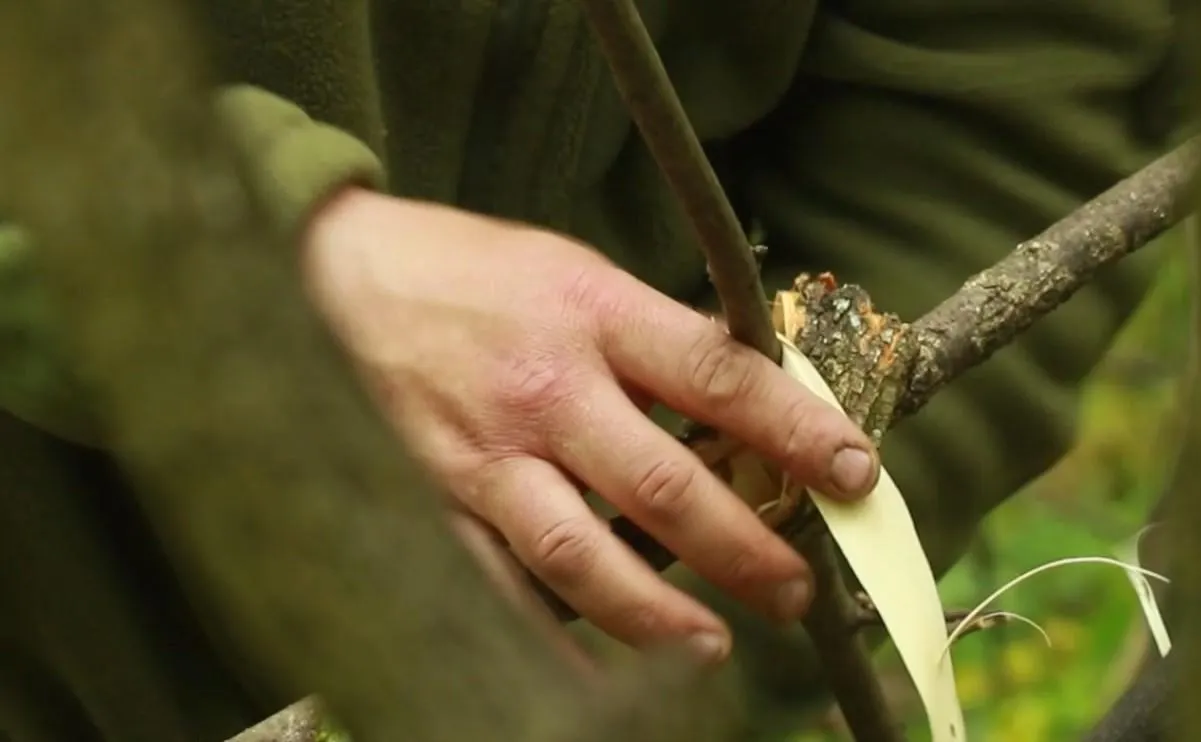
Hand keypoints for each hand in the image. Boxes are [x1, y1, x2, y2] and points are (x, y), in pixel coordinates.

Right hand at [301, 188, 880, 661]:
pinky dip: (548, 639)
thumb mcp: (574, 274)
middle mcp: (546, 390)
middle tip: (797, 590)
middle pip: (666, 487)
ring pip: (584, 555)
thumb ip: (651, 339)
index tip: (856, 474)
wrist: (323, 276)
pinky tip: (590, 679)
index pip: (721, 377)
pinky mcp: (433, 502)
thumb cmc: (467, 274)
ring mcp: (485, 455)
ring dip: (657, 614)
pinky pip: (499, 587)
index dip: (799, 429)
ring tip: (713, 645)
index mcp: (594, 315)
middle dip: (745, 548)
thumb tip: (744, 405)